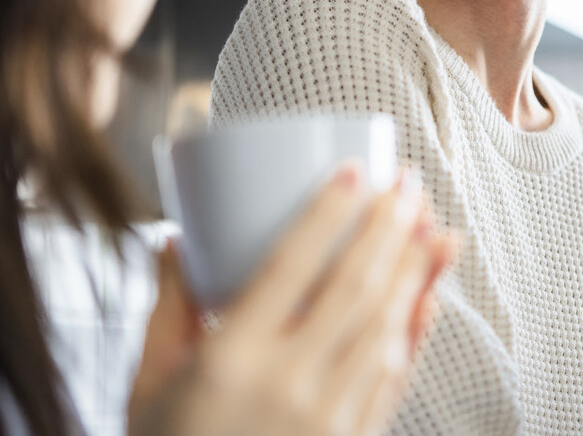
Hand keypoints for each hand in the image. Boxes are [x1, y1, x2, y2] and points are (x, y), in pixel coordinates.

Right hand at [128, 165, 455, 435]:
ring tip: (436, 229)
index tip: (356, 171)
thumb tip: (177, 239)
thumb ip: (166, 306)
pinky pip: (394, 382)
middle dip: (388, 229)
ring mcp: (325, 420)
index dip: (328, 213)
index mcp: (230, 360)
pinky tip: (430, 300)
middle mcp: (287, 385)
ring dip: (416, 274)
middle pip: (354, 289)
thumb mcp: (146, 381)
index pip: (291, 267)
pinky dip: (418, 336)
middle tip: (410, 184)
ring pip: (385, 331)